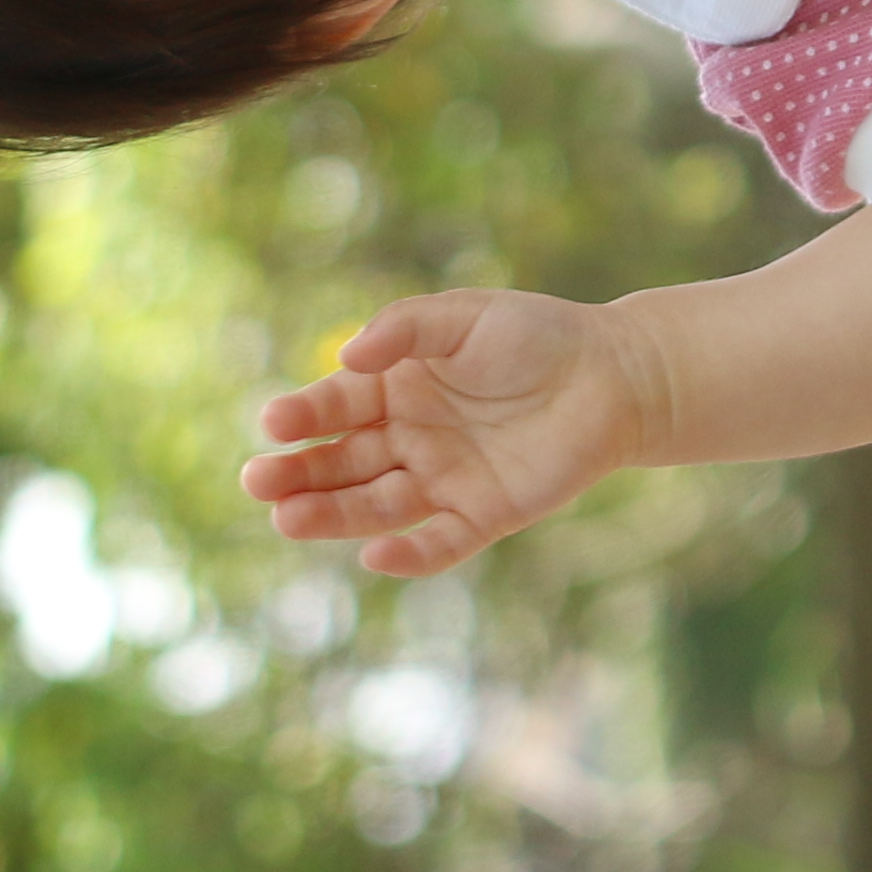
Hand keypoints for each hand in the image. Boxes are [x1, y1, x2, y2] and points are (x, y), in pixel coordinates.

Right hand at [239, 291, 643, 576]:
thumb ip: (405, 328)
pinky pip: (440, 543)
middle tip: (257, 482)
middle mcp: (414, 438)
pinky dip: (409, 555)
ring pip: (377, 506)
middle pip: (344, 463)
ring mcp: (446, 480)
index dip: (304, 416)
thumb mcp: (465, 315)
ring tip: (287, 520)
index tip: (273, 423)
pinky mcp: (485, 514)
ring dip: (333, 516)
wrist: (614, 374)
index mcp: (401, 387)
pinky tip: (376, 556)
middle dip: (299, 474)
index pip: (338, 405)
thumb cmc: (536, 335)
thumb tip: (347, 357)